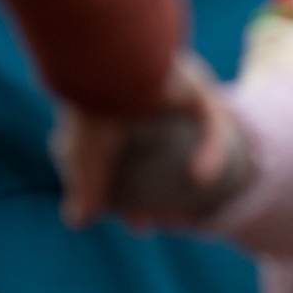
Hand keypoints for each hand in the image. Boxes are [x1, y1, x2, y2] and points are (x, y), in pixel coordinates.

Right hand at [54, 51, 236, 227]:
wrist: (118, 66)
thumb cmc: (94, 112)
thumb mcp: (81, 157)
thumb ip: (85, 187)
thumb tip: (79, 222)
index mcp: (115, 124)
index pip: (129, 170)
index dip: (135, 201)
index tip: (141, 226)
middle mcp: (146, 111)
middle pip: (163, 161)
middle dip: (164, 195)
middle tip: (167, 221)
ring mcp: (174, 100)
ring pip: (190, 147)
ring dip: (191, 182)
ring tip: (190, 212)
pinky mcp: (199, 90)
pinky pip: (212, 125)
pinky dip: (212, 153)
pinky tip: (204, 180)